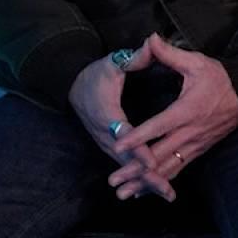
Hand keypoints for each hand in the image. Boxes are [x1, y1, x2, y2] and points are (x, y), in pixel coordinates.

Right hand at [69, 43, 174, 201]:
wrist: (71, 86)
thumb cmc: (95, 74)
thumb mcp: (111, 63)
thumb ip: (133, 57)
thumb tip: (151, 43)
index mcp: (106, 113)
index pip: (124, 135)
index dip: (138, 149)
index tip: (152, 161)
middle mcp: (105, 134)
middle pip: (127, 159)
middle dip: (146, 175)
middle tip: (165, 189)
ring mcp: (107, 143)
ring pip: (127, 167)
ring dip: (146, 181)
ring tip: (166, 194)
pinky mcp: (111, 148)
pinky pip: (127, 167)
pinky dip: (140, 179)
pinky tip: (156, 190)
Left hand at [110, 34, 237, 196]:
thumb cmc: (219, 78)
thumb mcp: (196, 62)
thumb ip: (170, 54)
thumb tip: (150, 38)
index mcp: (187, 110)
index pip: (159, 125)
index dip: (138, 136)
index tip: (119, 145)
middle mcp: (190, 132)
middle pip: (159, 154)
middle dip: (135, 169)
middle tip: (113, 181)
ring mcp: (195, 144)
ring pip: (167, 168)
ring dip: (145, 182)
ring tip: (124, 194)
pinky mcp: (198, 150)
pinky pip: (178, 169)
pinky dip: (160, 182)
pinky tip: (145, 191)